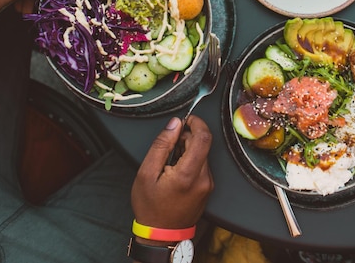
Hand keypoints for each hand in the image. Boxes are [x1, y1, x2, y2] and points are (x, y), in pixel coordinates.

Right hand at [131, 115, 213, 230]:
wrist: (161, 234)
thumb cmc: (151, 208)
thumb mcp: (146, 174)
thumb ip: (161, 145)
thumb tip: (174, 124)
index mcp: (188, 174)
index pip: (203, 138)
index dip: (197, 123)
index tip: (187, 119)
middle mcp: (203, 178)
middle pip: (203, 145)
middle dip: (188, 138)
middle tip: (170, 146)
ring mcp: (208, 184)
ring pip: (203, 155)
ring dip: (189, 150)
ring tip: (170, 163)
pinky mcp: (208, 188)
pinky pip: (203, 166)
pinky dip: (191, 162)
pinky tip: (176, 172)